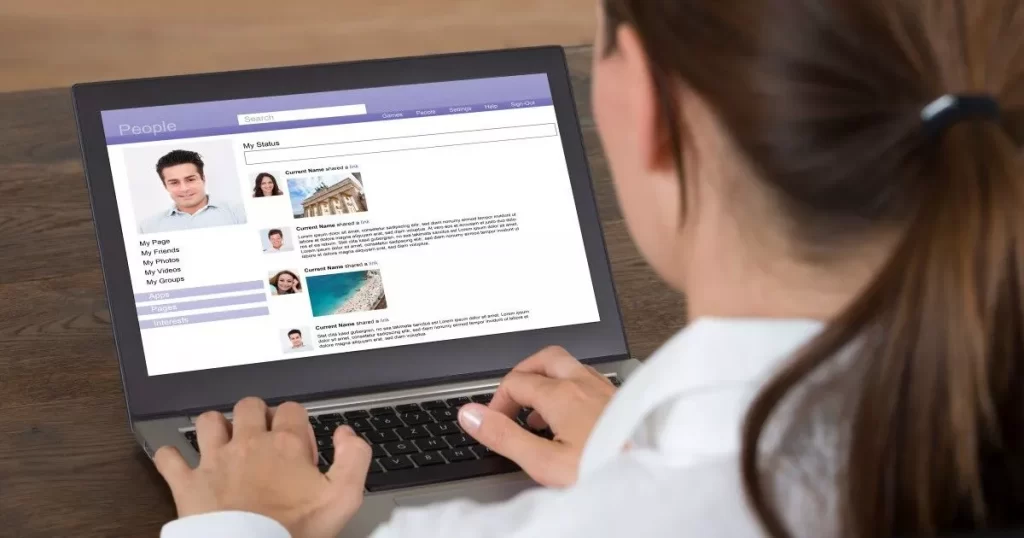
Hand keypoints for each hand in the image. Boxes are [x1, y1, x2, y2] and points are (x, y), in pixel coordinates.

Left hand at [153, 397, 371, 537]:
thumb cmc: (293, 531)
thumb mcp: (343, 498)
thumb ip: (354, 458)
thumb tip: (347, 434)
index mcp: (285, 445)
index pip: (292, 410)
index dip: (297, 423)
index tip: (299, 446)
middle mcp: (248, 444)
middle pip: (250, 406)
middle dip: (257, 415)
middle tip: (263, 436)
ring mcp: (214, 461)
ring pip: (209, 421)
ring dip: (216, 426)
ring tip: (223, 440)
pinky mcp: (188, 484)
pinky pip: (169, 458)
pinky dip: (171, 457)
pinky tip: (178, 461)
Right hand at [457, 346, 615, 486]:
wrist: (652, 477)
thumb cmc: (606, 470)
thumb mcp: (543, 462)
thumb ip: (504, 436)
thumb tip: (471, 415)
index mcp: (562, 394)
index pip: (516, 381)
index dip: (496, 401)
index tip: (491, 422)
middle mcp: (585, 383)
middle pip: (544, 358)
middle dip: (522, 374)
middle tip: (509, 398)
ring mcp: (606, 389)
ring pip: (569, 367)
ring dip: (546, 380)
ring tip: (536, 409)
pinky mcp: (620, 400)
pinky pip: (588, 381)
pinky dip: (569, 390)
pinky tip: (570, 417)